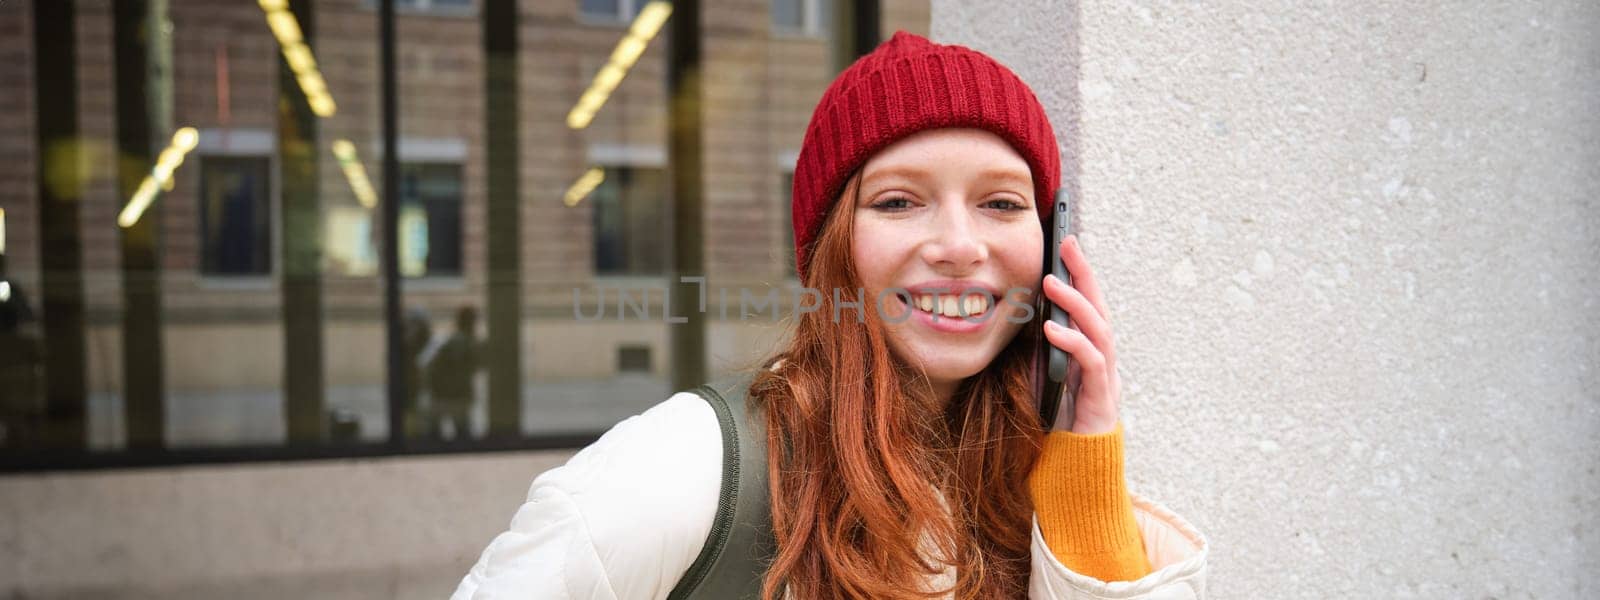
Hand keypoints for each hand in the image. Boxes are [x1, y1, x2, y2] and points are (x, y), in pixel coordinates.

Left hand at [1040, 234, 1121, 434]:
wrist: (1072, 473)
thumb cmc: (1055, 426)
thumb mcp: (1039, 378)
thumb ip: (1037, 350)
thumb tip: (1021, 317)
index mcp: (1090, 355)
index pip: (1088, 306)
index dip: (1080, 275)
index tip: (1066, 244)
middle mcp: (1103, 362)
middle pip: (1100, 309)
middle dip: (1085, 275)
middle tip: (1068, 245)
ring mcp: (1106, 380)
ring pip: (1099, 331)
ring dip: (1077, 304)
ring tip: (1054, 283)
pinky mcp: (1102, 400)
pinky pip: (1091, 363)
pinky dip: (1073, 343)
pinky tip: (1052, 330)